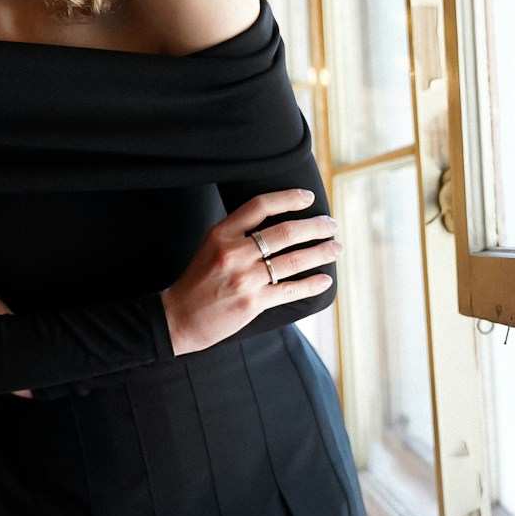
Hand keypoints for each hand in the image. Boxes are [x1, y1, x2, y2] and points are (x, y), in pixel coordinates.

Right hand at [159, 189, 339, 356]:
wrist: (179, 318)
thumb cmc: (197, 280)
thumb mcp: (210, 246)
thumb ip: (237, 233)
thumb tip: (277, 222)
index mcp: (221, 234)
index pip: (260, 206)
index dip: (288, 198)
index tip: (307, 197)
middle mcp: (234, 253)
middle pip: (284, 232)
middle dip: (315, 226)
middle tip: (331, 224)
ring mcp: (244, 278)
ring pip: (293, 260)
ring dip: (320, 252)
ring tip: (336, 248)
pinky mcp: (253, 302)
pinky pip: (290, 289)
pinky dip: (311, 284)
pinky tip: (324, 279)